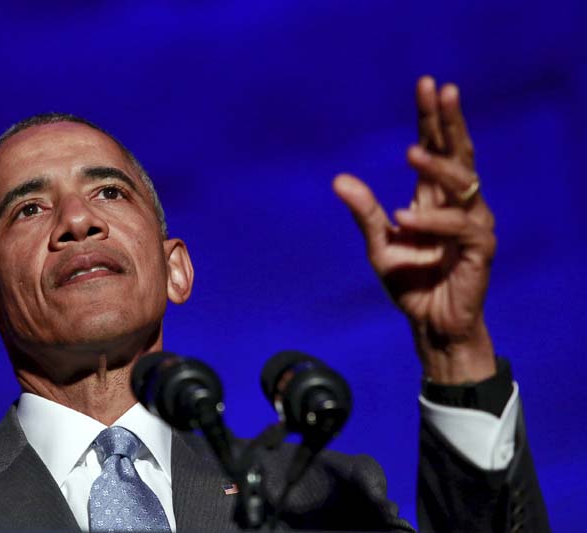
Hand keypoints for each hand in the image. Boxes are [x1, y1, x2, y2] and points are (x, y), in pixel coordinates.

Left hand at [333, 76, 496, 383]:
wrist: (429, 325)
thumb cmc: (409, 284)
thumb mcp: (379, 245)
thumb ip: (364, 213)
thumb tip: (338, 179)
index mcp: (433, 198)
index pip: (436, 148)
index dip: (432, 118)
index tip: (426, 85)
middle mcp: (457, 204)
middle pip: (458, 152)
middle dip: (448, 121)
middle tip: (439, 90)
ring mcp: (472, 224)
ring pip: (463, 182)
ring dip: (438, 166)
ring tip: (409, 153)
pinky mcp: (480, 248)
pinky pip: (460, 226)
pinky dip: (433, 220)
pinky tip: (406, 218)